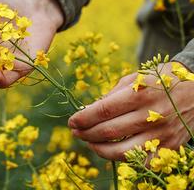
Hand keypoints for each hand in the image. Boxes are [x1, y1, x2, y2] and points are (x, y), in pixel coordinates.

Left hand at [68, 62, 193, 159]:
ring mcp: (161, 134)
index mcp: (139, 94)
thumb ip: (111, 95)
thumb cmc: (159, 80)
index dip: (83, 118)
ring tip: (88, 142)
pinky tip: (110, 151)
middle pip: (109, 131)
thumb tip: (87, 110)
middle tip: (74, 131)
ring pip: (122, 151)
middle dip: (86, 133)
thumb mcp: (134, 78)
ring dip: (99, 148)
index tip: (71, 121)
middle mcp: (150, 115)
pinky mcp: (170, 148)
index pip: (103, 110)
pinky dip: (122, 159)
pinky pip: (141, 161)